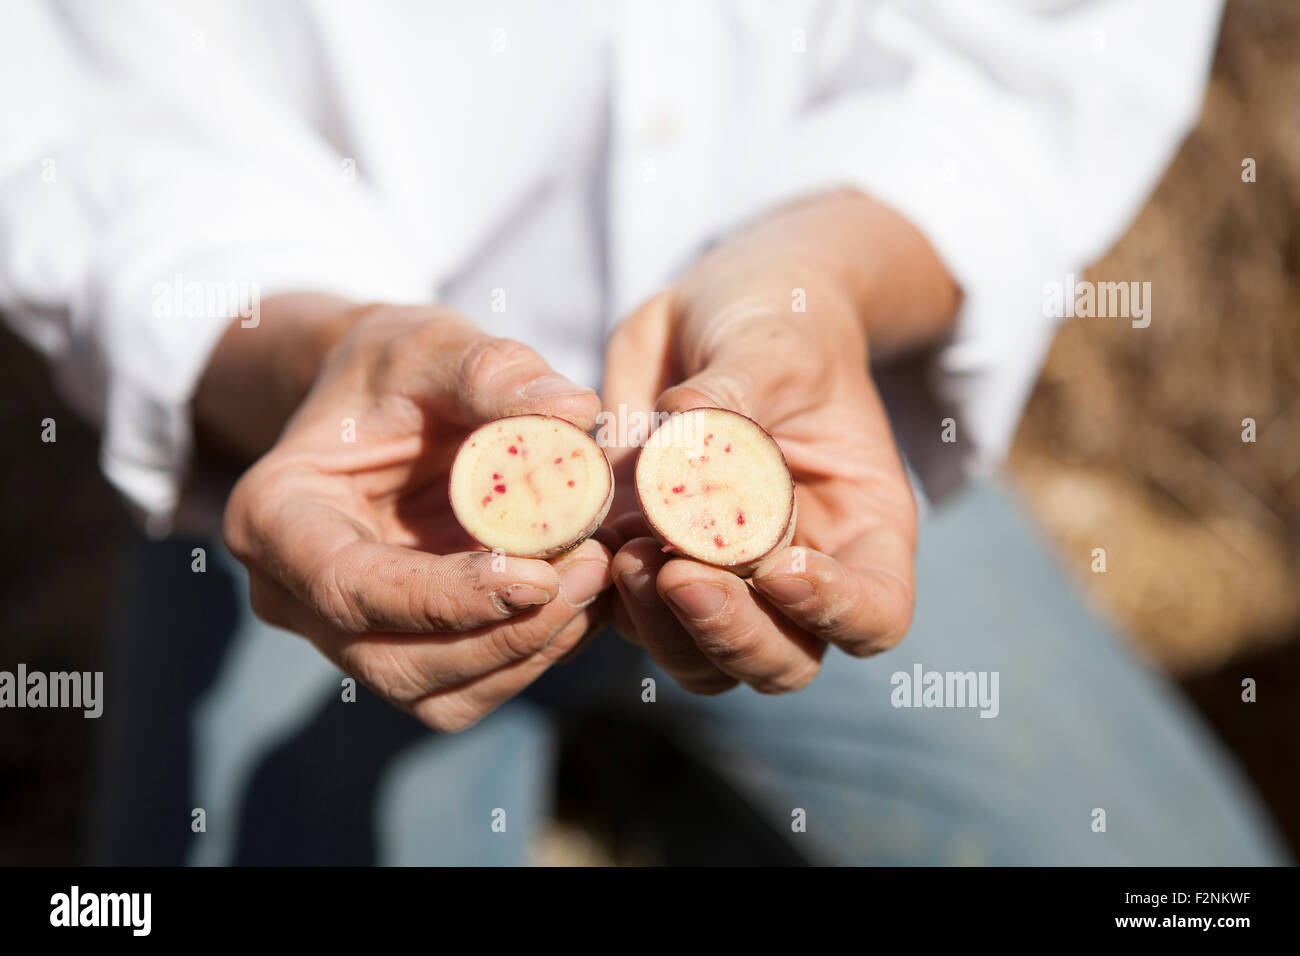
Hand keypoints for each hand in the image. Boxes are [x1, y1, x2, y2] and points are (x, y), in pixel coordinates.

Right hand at [222, 301, 611, 730]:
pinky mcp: (405, 653)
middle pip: (397, 661)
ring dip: (529, 651)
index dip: (446, 597)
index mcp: (275, 517)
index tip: (539, 577)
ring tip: (595, 576)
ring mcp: (347, 636)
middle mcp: (297, 596)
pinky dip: (535, 653)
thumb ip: (492, 371)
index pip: (350, 587)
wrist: (389, 404)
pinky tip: (583, 596)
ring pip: (440, 694)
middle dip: (505, 632)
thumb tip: (577, 411)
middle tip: (590, 570)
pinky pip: (471, 688)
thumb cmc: (400, 371)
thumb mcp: (435, 345)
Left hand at [601, 242, 923, 695]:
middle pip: (784, 661)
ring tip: (627, 552)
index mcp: (861, 529)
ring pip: (702, 661)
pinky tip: (590, 539)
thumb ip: (738, 393)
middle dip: (731, 631)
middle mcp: (800, 575)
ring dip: (663, 627)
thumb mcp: (771, 342)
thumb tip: (682, 441)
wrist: (721, 315)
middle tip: (678, 572)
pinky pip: (633, 621)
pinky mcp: (656, 571)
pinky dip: (610, 599)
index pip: (875, 612)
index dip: (834, 611)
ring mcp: (726, 583)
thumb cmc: (776, 325)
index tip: (778, 566)